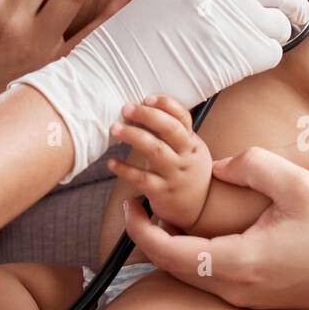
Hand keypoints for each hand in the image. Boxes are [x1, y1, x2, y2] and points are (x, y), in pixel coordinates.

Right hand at [9, 0, 308, 183]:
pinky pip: (271, 52)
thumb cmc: (128, 50)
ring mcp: (224, 18)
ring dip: (273, 36)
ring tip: (257, 46)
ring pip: (278, 23)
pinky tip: (245, 64)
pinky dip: (263, 60)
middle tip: (297, 14)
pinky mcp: (234, 51)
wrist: (108, 80)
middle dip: (292, 2)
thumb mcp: (160, 0)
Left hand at [107, 95, 211, 229]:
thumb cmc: (186, 172)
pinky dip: (125, 170)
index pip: (183, 118)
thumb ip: (171, 132)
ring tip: (114, 128)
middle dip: (147, 116)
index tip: (147, 98)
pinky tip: (111, 163)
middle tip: (126, 109)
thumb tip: (142, 108)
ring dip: (133, 136)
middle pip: (169, 130)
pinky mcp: (162, 192)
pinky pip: (142, 178)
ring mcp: (175, 175)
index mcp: (192, 143)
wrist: (198, 211)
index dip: (166, 105)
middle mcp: (186, 157)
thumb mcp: (187, 151)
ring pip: (155, 151)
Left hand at [121, 146, 308, 309]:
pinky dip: (192, 257)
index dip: (141, 230)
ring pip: (191, 276)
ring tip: (160, 214)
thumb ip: (249, 165)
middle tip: (138, 204)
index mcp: (240, 262)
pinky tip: (193, 233)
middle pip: (174, 268)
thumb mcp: (294, 182)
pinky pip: (211, 280)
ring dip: (170, 247)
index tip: (130, 204)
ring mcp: (248, 300)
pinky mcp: (257, 300)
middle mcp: (238, 289)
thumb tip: (215, 167)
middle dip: (149, 237)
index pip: (171, 253)